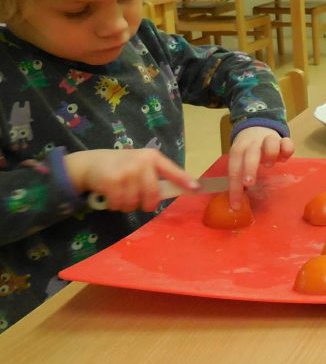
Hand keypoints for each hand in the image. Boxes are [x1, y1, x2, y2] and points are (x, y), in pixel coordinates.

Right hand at [65, 148, 197, 212]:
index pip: (173, 170)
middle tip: (140, 203)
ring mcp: (127, 171)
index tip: (196, 188)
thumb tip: (178, 191)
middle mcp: (142, 162)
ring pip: (135, 202)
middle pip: (154, 194)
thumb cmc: (120, 166)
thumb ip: (155, 176)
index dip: (184, 181)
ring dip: (128, 205)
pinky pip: (120, 204)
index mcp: (153, 158)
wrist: (90, 163)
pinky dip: (115, 206)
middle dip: (148, 204)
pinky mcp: (112, 181)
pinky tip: (111, 196)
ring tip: (121, 195)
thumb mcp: (140, 165)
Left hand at [227, 127, 295, 208]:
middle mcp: (253, 143)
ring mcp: (269, 140)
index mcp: (238, 149)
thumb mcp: (239, 159)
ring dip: (270, 154)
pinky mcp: (283, 140)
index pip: (234, 169)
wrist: (258, 127)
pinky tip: (284, 159)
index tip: (236, 205)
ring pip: (271, 142)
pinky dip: (287, 150)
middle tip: (249, 184)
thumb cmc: (247, 151)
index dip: (234, 188)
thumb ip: (238, 174)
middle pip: (251, 154)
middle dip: (249, 169)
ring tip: (269, 165)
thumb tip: (236, 200)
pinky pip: (287, 142)